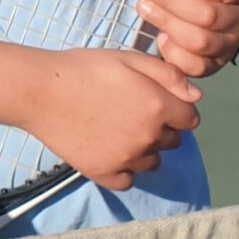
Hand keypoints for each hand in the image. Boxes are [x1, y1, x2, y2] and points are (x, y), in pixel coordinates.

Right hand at [11, 45, 201, 191]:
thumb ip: (169, 75)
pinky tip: (110, 149)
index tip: (157, 100)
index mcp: (158, 107)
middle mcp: (148, 137)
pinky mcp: (104, 173)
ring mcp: (126, 159)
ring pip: (153, 161)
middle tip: (132, 110)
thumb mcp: (130, 59)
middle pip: (173, 141)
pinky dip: (124, 168)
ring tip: (119, 129)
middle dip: (161, 127)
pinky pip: (128, 179)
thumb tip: (197, 97)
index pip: (190, 119)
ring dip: (145, 148)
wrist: (40, 91)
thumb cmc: (85, 68)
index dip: (177, 108)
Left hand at [137, 0, 238, 78]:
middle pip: (208, 15)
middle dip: (171, 1)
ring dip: (167, 23)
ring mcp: (228, 46)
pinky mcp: (213, 66)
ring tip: (146, 9)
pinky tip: (161, 38)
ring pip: (199, 41)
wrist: (178, 16)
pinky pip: (194, 65)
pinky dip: (173, 52)